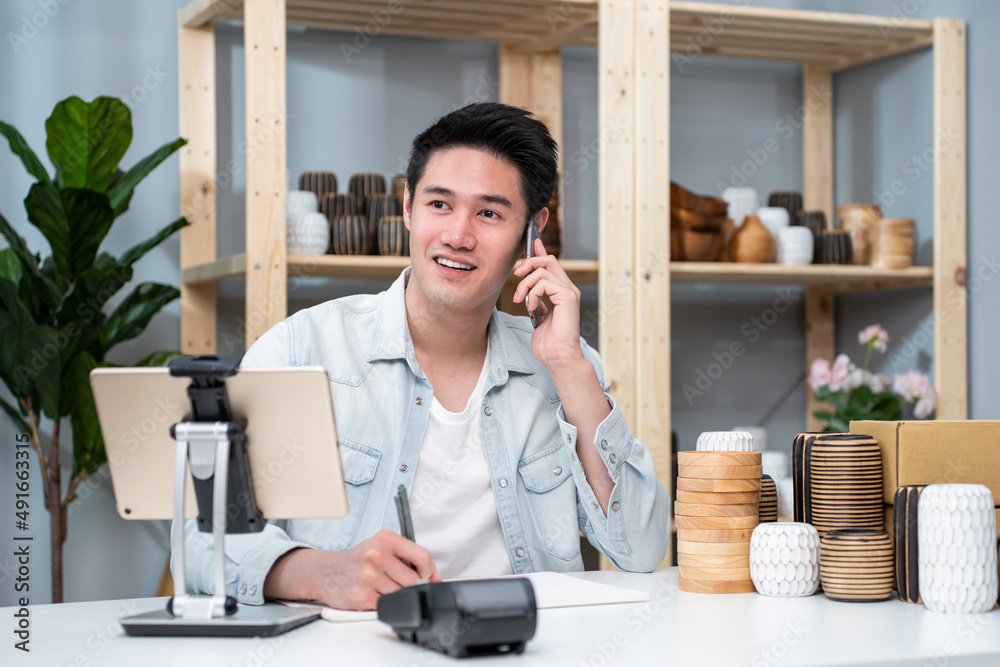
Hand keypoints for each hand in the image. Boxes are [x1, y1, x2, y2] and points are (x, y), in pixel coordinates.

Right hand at [264, 530, 441, 609]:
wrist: (325, 572)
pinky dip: (384, 604)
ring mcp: (368, 575)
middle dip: (411, 586)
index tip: (425, 576)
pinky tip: (373, 595)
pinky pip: (387, 605)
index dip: (429, 571)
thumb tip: (436, 578)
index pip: (422, 556)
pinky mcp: (362, 595)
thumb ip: (410, 560)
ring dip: (396, 595)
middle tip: (398, 584)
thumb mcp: (382, 549)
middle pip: (414, 579)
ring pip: (401, 594)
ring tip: (381, 588)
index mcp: (385, 539)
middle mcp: (376, 554)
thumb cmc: (358, 561)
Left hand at [513, 238, 584, 368]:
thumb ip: (536, 300)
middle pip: (549, 260)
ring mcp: (569, 291)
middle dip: (529, 263)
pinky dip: (533, 293)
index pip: (551, 264)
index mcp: (562, 291)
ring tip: (520, 300)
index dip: (540, 252)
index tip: (531, 243)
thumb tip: (528, 290)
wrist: (558, 356)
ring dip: (525, 284)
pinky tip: (532, 306)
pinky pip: (544, 282)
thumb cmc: (548, 342)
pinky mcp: (568, 296)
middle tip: (516, 275)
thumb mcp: (538, 316)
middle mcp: (568, 288)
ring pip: (543, 270)